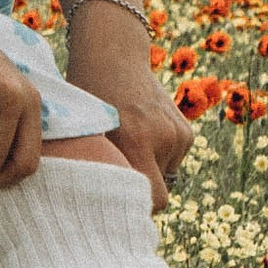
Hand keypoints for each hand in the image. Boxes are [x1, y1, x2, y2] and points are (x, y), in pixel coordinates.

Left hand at [63, 11, 193, 212]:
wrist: (112, 58)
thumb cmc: (85, 101)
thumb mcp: (82, 133)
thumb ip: (92, 168)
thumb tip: (81, 210)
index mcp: (134, 140)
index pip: (153, 201)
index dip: (135, 208)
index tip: (116, 209)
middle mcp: (161, 138)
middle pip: (161, 196)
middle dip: (143, 196)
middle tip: (118, 184)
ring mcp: (177, 133)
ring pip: (166, 178)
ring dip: (149, 172)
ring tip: (127, 148)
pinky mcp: (186, 130)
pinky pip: (173, 161)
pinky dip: (159, 157)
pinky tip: (140, 136)